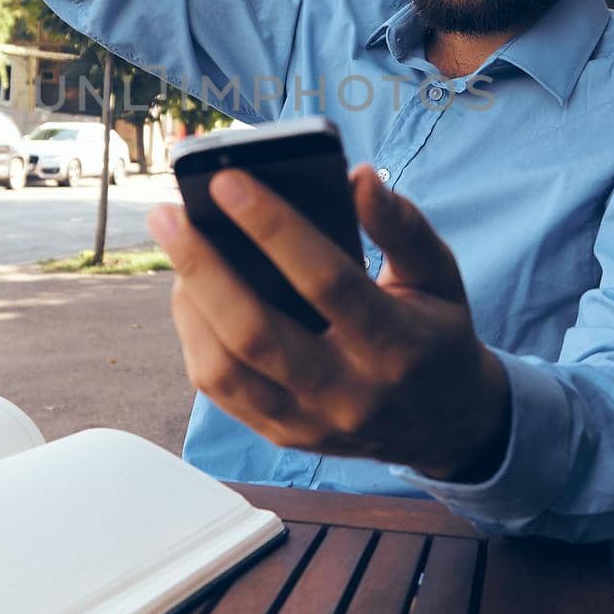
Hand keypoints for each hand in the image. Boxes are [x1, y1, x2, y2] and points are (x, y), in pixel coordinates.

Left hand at [149, 164, 511, 479]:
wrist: (446, 425)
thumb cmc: (435, 333)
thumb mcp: (441, 276)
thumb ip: (403, 226)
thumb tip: (358, 177)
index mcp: (397, 347)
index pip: (326, 281)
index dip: (273, 228)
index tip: (226, 180)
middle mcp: (349, 394)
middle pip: (255, 333)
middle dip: (202, 266)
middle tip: (167, 213)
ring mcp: (310, 424)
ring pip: (224, 369)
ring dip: (189, 302)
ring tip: (177, 245)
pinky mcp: (282, 436)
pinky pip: (219, 390)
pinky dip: (195, 335)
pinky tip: (190, 290)